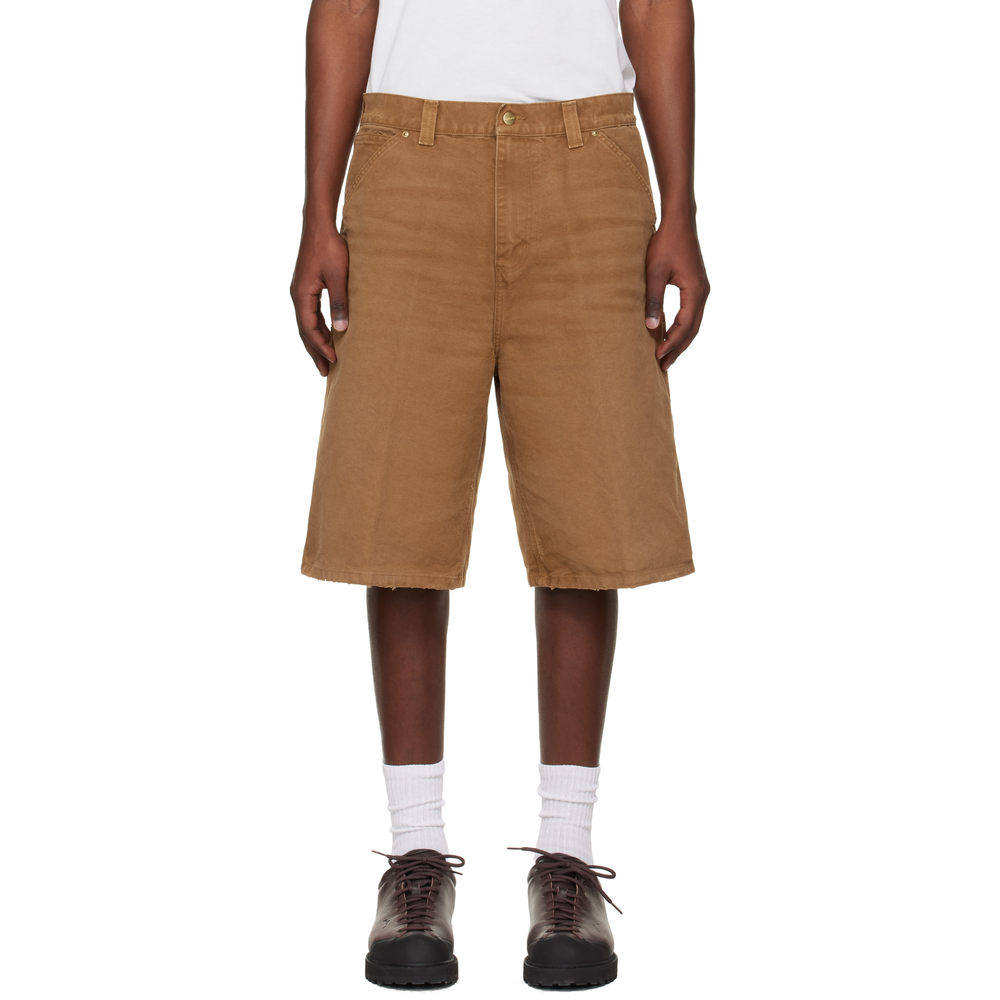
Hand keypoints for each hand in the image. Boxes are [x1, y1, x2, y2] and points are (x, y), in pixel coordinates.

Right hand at [290, 223, 348, 375]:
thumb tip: (341, 329)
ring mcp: (300, 291)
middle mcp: (297, 295)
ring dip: (316, 342)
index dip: (322, 346)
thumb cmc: (330, 248)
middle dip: (316, 351)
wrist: (319, 225)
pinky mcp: (306, 287)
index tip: (335, 360)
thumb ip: (340, 303)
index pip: (310, 329)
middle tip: (326, 372)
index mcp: (302, 295)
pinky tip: (326, 335)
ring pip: (306, 324)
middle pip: (305, 331)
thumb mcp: (338, 277)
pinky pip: (310, 314)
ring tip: (326, 359)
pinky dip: (317, 328)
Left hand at [644, 213, 709, 370]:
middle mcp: (703, 293)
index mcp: (695, 291)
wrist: (679, 222)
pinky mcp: (697, 286)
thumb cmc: (665, 244)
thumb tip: (650, 327)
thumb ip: (653, 300)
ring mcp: (702, 289)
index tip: (657, 357)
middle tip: (662, 366)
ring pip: (693, 323)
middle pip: (692, 330)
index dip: (670, 343)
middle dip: (677, 348)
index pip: (684, 326)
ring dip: (680, 340)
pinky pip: (691, 314)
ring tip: (666, 356)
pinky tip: (670, 334)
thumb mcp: (654, 273)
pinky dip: (682, 327)